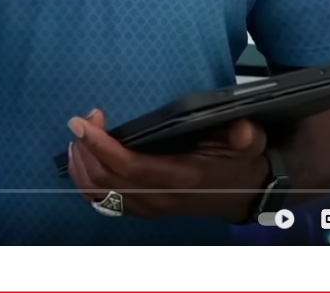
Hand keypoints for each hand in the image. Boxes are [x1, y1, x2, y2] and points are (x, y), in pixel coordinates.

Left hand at [66, 109, 268, 222]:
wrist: (243, 194)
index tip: (80, 122)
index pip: (129, 168)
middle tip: (84, 120)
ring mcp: (148, 207)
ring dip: (80, 164)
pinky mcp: (141, 209)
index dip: (100, 147)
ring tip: (80, 135)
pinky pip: (101, 200)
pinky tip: (84, 156)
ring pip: (98, 194)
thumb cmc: (239, 163)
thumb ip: (246, 136)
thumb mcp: (250, 145)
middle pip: (105, 181)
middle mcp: (159, 198)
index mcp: (180, 179)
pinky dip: (85, 179)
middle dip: (85, 149)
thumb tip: (242, 130)